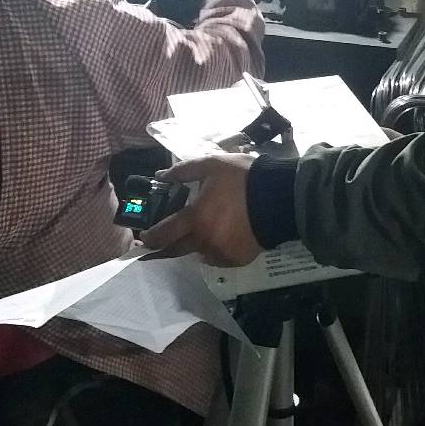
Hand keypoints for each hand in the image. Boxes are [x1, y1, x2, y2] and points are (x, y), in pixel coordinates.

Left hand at [140, 153, 261, 266]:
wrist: (279, 198)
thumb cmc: (243, 179)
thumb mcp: (212, 165)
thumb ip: (183, 171)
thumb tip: (160, 176)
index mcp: (196, 219)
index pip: (163, 234)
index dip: (150, 237)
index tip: (145, 237)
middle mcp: (205, 241)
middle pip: (176, 251)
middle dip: (164, 248)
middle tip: (159, 243)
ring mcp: (221, 253)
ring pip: (199, 253)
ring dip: (195, 245)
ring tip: (201, 232)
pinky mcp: (237, 260)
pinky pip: (218, 258)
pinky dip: (215, 249)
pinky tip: (222, 236)